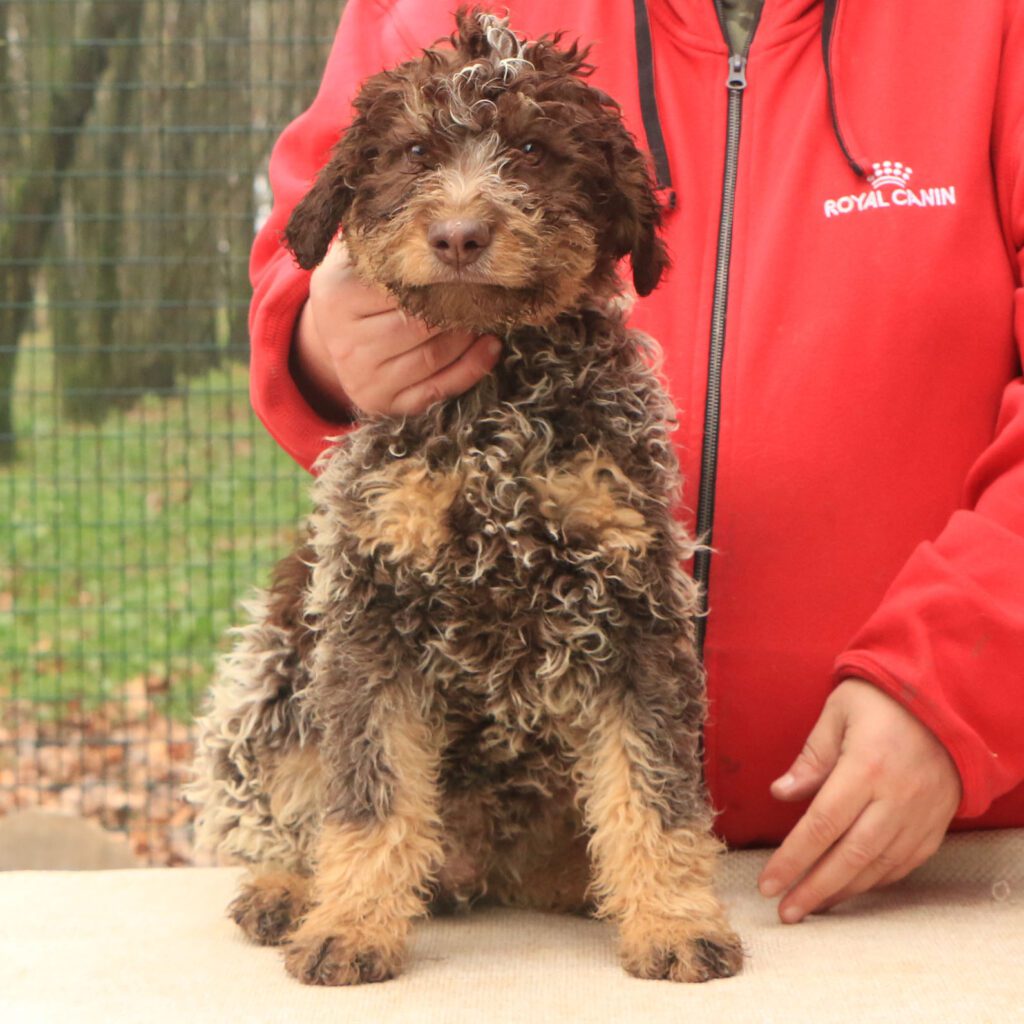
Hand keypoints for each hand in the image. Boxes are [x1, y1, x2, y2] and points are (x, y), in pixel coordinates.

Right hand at [291, 240, 502, 417]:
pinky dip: (471, 368)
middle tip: (487, 290)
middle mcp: (344, 341)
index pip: (401, 285)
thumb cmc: (358, 285)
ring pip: (434, 356)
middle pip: (421, 324)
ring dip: (469, 336)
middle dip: (459, 306)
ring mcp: (363, 377)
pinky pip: (437, 389)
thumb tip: (445, 220)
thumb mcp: (357, 254)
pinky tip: (490, 347)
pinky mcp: (381, 403)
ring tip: (487, 314)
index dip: (440, 275)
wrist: (332, 335)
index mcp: (336, 294)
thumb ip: (387, 239)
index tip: (467, 263)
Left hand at [757, 678, 961, 921]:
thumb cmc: (883, 701)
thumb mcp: (838, 712)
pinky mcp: (935, 824)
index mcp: (866, 768)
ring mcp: (920, 815)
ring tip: (809, 907)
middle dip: (813, 889)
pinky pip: (903, 864)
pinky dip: (874, 882)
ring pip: (878, 867)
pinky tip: (849, 889)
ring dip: (842, 891)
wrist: (949, 703)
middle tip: (785, 912)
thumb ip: (811, 756)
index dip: (793, 858)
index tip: (768, 883)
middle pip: (849, 856)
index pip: (822, 825)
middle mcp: (896, 798)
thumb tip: (781, 793)